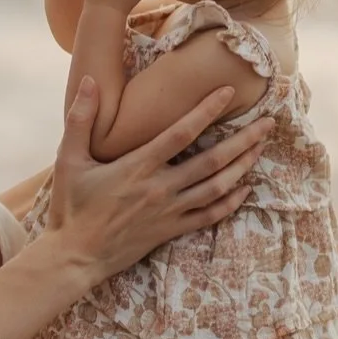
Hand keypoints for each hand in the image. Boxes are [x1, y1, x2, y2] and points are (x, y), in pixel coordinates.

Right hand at [45, 76, 272, 283]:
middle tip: (269, 124)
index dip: (207, 111)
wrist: (74, 256)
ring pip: (217, 187)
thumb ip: (80, 119)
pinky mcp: (170, 231)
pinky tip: (246, 189)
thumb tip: (87, 81)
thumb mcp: (68, 159)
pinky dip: (231, 202)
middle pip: (213, 161)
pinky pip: (209, 216)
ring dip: (243, 167)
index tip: (229, 93)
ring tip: (261, 149)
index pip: (181, 134)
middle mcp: (160, 189)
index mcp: (138, 167)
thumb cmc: (70, 207)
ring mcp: (168, 212)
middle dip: (244, 141)